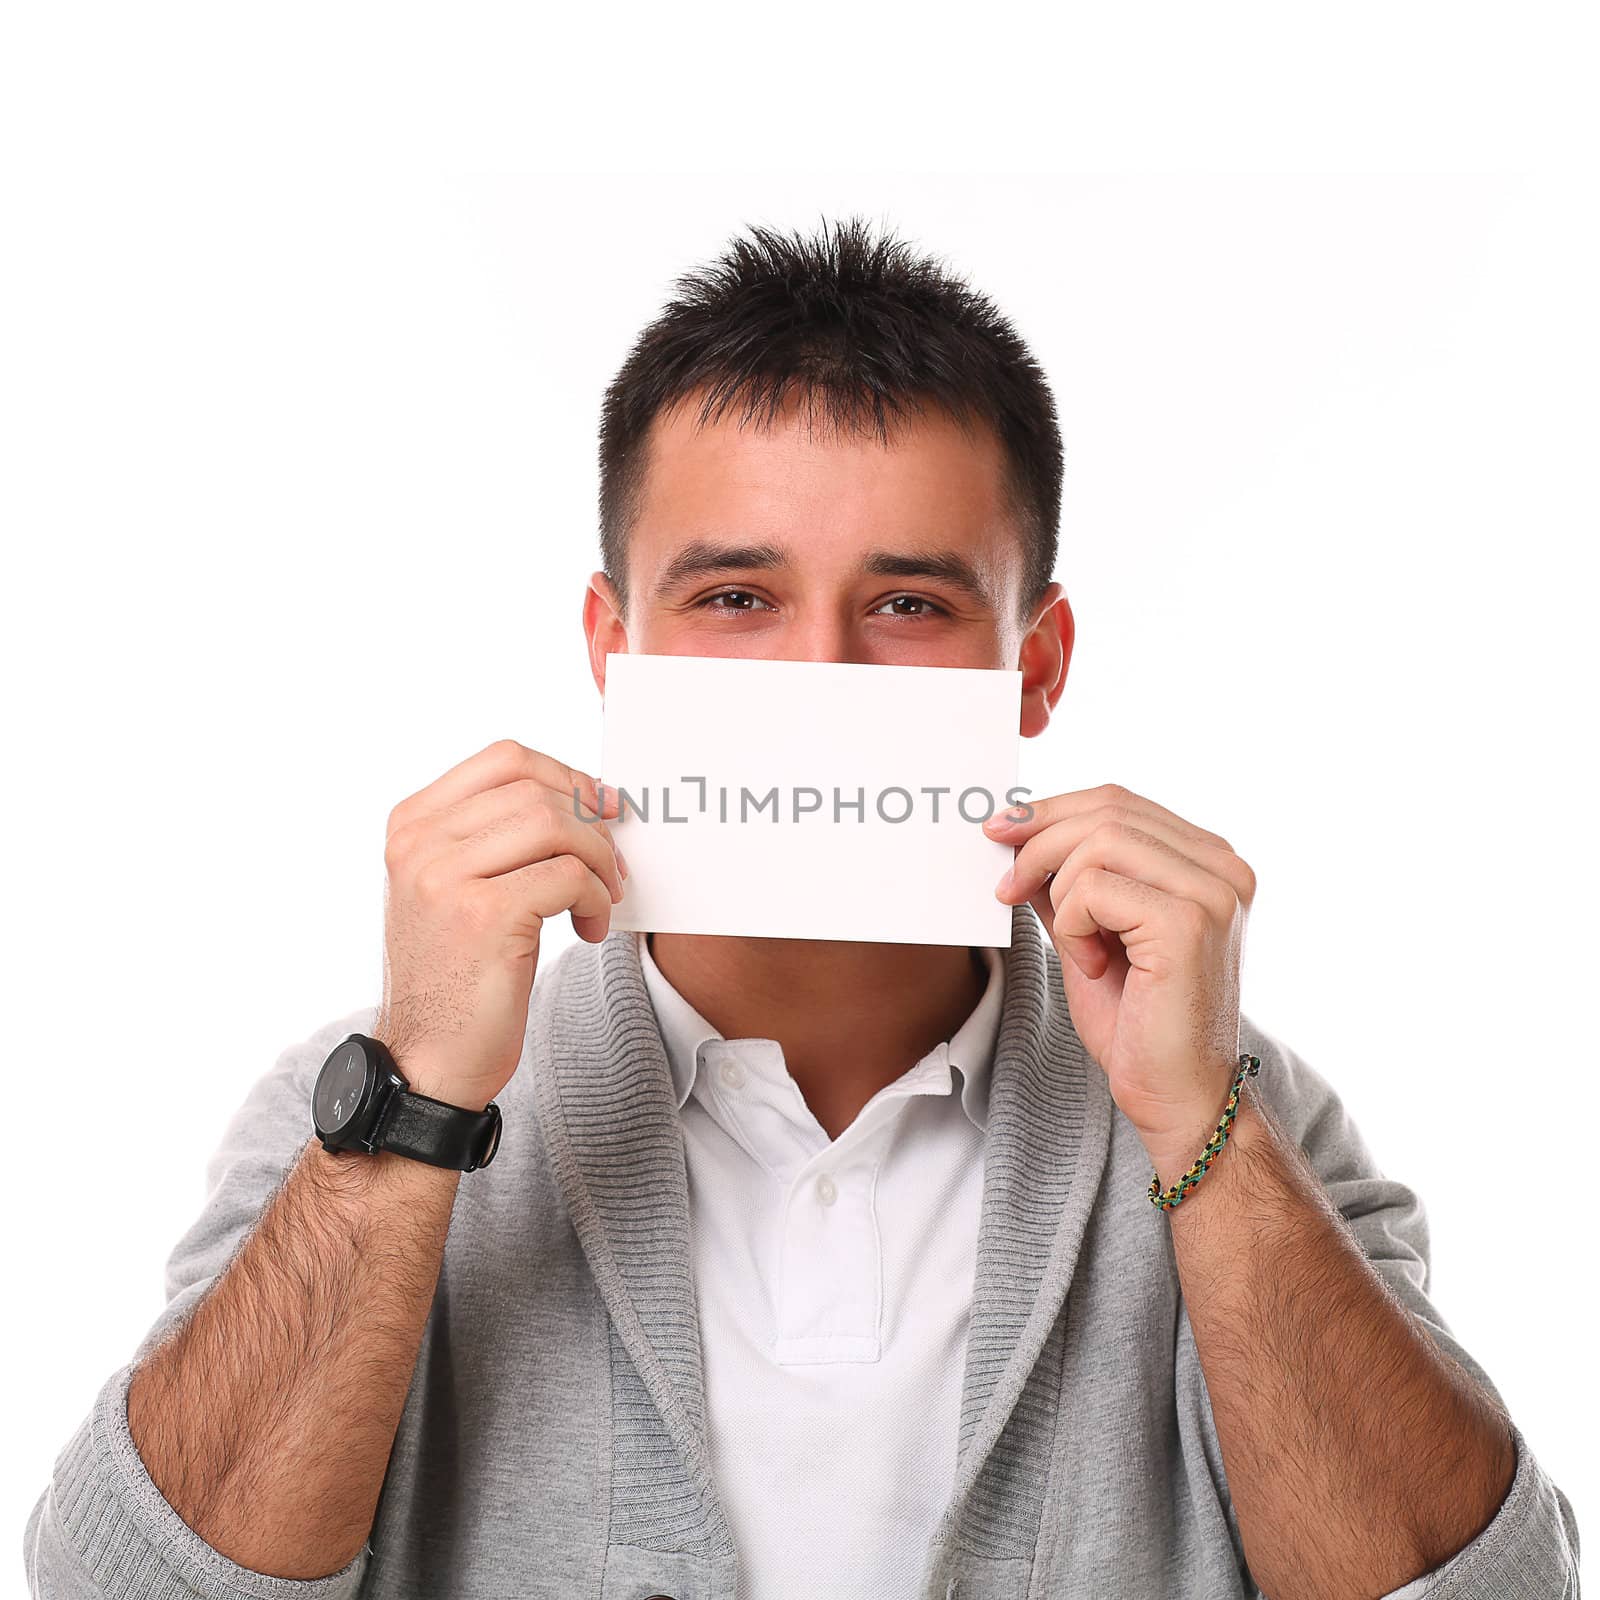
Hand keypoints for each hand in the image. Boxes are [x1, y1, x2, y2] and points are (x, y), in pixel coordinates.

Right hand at [373, 739, 624, 1111]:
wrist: (429, 1058)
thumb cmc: (459, 972)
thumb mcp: (459, 886)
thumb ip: (499, 835)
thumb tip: (588, 795)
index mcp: (412, 824)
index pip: (505, 759)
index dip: (567, 776)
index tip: (601, 810)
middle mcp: (419, 842)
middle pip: (536, 788)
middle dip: (590, 824)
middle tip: (610, 868)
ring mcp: (446, 876)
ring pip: (555, 825)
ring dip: (596, 862)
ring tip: (600, 900)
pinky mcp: (483, 914)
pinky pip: (567, 875)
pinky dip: (594, 898)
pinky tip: (588, 928)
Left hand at [986, 783, 1255, 1170]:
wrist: (1175, 1096)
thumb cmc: (1137, 1023)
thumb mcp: (1091, 932)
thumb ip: (1069, 880)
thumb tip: (1017, 831)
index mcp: (1209, 862)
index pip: (1120, 801)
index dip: (1053, 809)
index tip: (1000, 830)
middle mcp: (1224, 867)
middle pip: (1108, 810)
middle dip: (1039, 841)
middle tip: (1004, 886)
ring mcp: (1213, 891)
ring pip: (1098, 841)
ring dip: (1059, 890)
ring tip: (1073, 944)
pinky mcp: (1189, 922)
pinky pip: (1094, 887)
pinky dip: (1073, 924)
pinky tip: (1093, 965)